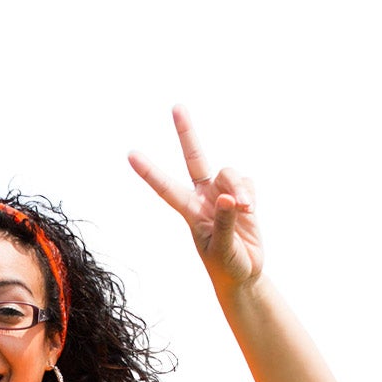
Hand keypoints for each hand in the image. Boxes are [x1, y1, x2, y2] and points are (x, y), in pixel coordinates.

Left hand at [129, 106, 263, 289]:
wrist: (244, 274)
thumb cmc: (226, 265)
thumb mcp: (222, 249)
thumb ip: (225, 223)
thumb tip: (229, 197)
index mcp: (189, 212)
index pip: (166, 188)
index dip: (150, 172)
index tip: (130, 154)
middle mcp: (203, 197)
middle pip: (195, 158)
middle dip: (187, 133)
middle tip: (176, 107)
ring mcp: (223, 194)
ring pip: (230, 172)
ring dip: (240, 187)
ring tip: (246, 209)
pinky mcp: (242, 195)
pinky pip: (247, 182)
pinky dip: (250, 192)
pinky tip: (250, 209)